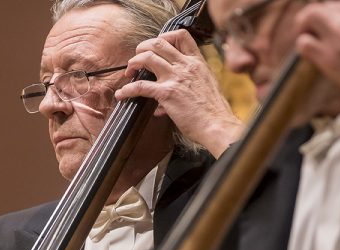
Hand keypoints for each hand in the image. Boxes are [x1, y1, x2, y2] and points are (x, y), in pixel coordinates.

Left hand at [115, 29, 241, 155]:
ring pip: (146, 58)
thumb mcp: (206, 85)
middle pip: (158, 43)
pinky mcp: (166, 93)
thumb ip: (190, 81)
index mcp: (197, 62)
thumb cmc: (213, 110)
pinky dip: (127, 90)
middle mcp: (185, 66)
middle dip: (142, 48)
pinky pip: (140, 86)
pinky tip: (122, 94)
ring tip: (128, 73)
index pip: (181, 35)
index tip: (156, 47)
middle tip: (137, 59)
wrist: (217, 125)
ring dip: (133, 63)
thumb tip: (174, 90)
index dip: (164, 37)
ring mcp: (175, 78)